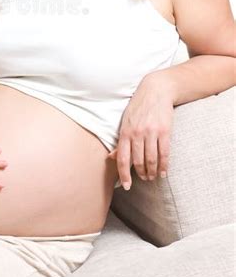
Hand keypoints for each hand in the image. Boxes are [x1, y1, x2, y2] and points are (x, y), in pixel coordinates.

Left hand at [107, 73, 173, 190]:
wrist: (156, 90)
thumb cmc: (139, 107)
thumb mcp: (126, 122)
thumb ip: (120, 141)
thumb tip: (111, 158)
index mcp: (125, 132)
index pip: (123, 159)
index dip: (124, 175)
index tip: (127, 186)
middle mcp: (137, 133)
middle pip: (138, 162)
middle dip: (141, 174)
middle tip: (144, 179)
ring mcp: (151, 132)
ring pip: (151, 159)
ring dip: (152, 172)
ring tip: (153, 177)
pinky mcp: (165, 131)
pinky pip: (164, 153)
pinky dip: (164, 166)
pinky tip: (163, 172)